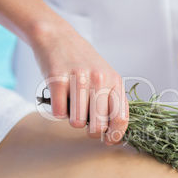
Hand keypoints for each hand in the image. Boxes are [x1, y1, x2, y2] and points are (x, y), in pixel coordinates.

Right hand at [32, 22, 128, 143]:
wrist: (58, 37)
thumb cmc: (84, 62)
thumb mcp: (106, 77)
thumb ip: (111, 100)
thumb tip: (112, 132)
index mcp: (115, 81)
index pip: (120, 117)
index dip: (115, 135)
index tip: (109, 141)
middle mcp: (99, 79)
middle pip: (98, 125)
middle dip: (92, 131)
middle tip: (86, 122)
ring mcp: (78, 78)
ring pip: (76, 122)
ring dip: (72, 119)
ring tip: (72, 104)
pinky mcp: (57, 78)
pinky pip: (58, 112)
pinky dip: (58, 111)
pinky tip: (60, 98)